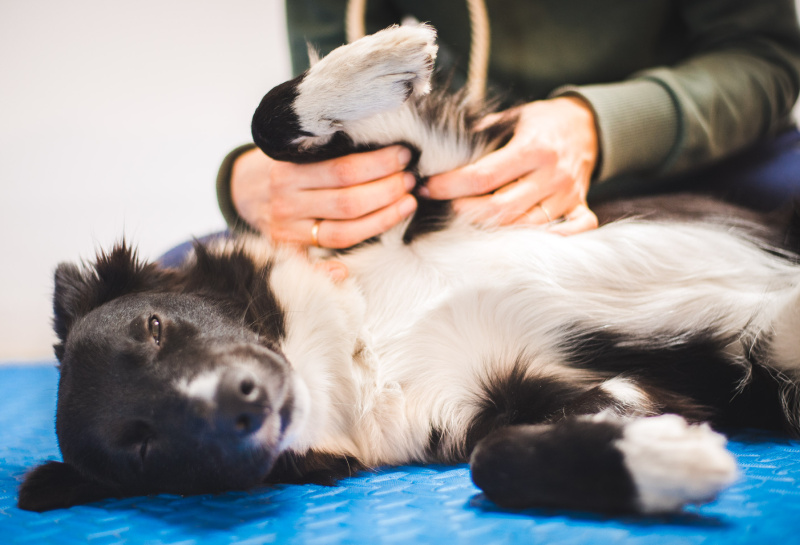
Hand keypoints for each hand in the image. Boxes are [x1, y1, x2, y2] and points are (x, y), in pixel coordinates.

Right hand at [231, 145, 417, 248]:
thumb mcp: (298, 147)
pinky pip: (317, 262)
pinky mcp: (289, 251)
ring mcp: (287, 230)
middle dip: (387, 190)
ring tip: (408, 202)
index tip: (403, 155)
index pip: (343, 171)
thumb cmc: (288, 164)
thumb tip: (382, 141)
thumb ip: (329, 146)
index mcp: (288, 170)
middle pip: (348, 202)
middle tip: (411, 179)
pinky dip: (333, 268)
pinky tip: (354, 264)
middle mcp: (286, 202)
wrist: (245, 189)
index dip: (379, 165)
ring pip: (343, 232)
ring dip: (383, 219)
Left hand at [424, 96, 598, 234]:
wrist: (586, 123)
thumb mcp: (512, 117)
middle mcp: (552, 175)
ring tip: (469, 222)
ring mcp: (568, 195)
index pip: (483, 176)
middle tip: (445, 207)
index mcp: (533, 148)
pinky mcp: (580, 206)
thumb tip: (437, 149)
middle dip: (465, 212)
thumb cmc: (541, 121)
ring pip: (526, 226)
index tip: (428, 186)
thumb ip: (480, 134)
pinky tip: (522, 240)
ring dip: (494, 229)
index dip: (450, 185)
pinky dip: (552, 240)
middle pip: (501, 208)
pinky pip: (573, 231)